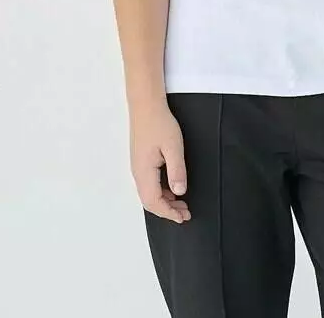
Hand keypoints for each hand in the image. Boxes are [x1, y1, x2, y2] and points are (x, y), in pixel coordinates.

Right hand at [129, 100, 191, 223]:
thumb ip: (177, 170)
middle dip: (167, 210)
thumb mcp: (173, 146)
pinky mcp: (141, 161)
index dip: (168, 213)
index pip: (154, 202)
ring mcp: (138, 167)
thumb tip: (180, 192)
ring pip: (149, 193)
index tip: (183, 218)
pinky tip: (173, 187)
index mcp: (144, 172)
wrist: (146, 105)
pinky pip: (150, 184)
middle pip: (149, 201)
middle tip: (185, 213)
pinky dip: (161, 191)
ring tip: (182, 203)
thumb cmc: (160, 123)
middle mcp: (138, 173)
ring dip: (165, 201)